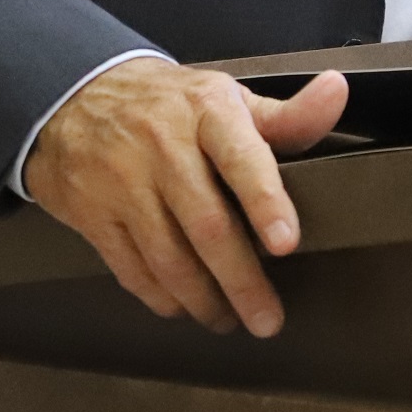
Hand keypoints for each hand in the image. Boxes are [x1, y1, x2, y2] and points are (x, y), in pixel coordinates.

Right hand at [21, 59, 348, 337]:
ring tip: (228, 318)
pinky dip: (162, 297)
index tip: (286, 242)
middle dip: (242, 281)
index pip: (241, 156)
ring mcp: (123, 181)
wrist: (74, 95)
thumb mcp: (225, 98)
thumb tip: (336, 94)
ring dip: (204, 299)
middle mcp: (162, 144)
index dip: (266, 200)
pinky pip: (132, 268)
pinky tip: (183, 304)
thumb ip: (285, 114)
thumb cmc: (168, 106)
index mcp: (207, 111)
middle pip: (207, 224)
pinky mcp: (92, 212)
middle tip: (267, 318)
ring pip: (169, 257)